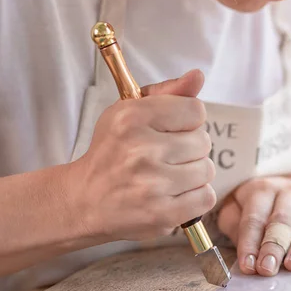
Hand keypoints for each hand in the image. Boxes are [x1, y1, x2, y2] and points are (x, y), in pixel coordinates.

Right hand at [68, 70, 216, 241]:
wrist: (84, 201)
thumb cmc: (111, 153)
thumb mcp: (129, 112)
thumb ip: (167, 93)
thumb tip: (198, 76)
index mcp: (132, 118)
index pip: (196, 110)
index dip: (187, 121)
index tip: (171, 131)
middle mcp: (141, 150)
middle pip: (204, 141)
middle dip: (190, 149)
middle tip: (166, 157)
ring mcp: (152, 184)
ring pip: (207, 170)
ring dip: (194, 174)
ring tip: (169, 177)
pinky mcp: (161, 214)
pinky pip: (206, 198)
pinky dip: (196, 197)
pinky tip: (174, 194)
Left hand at [217, 176, 290, 275]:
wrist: (285, 192)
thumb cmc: (255, 208)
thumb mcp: (235, 210)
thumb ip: (233, 227)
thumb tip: (241, 254)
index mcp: (263, 190)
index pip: (254, 218)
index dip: (249, 243)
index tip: (247, 266)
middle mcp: (290, 194)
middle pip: (282, 221)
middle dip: (274, 247)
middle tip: (267, 269)